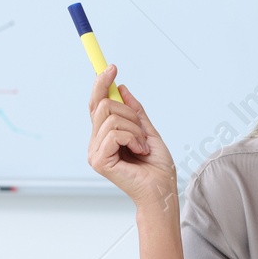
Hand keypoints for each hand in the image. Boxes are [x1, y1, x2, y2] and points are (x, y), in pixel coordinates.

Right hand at [86, 65, 176, 211]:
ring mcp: (95, 152)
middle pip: (103, 105)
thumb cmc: (157, 167)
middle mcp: (96, 143)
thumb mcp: (148, 131)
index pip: (97, 104)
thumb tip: (120, 88)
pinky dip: (133, 138)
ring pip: (111, 117)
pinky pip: (115, 132)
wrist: (162, 191)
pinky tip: (139, 152)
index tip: (112, 67)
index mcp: (104, 136)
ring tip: (142, 147)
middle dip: (129, 113)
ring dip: (135, 129)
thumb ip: (134, 112)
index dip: (101, 83)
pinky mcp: (99, 161)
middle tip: (142, 133)